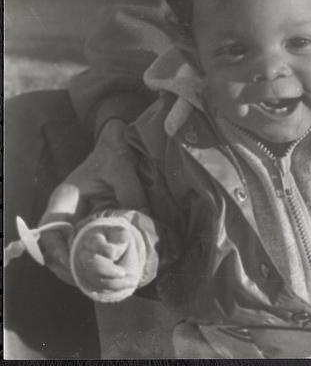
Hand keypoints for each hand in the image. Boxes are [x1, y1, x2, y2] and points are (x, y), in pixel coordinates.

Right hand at [38, 120, 146, 283]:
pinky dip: (89, 262)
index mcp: (64, 198)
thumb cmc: (114, 155)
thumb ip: (131, 195)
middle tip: (90, 283)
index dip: (57, 253)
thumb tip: (143, 224)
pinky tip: (105, 272)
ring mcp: (72, 221)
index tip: (74, 267)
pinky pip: (80, 249)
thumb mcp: (123, 170)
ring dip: (78, 270)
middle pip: (53, 250)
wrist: (116, 145)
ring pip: (66, 254)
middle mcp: (63, 213)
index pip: (49, 232)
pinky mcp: (84, 226)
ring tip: (99, 283)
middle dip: (69, 270)